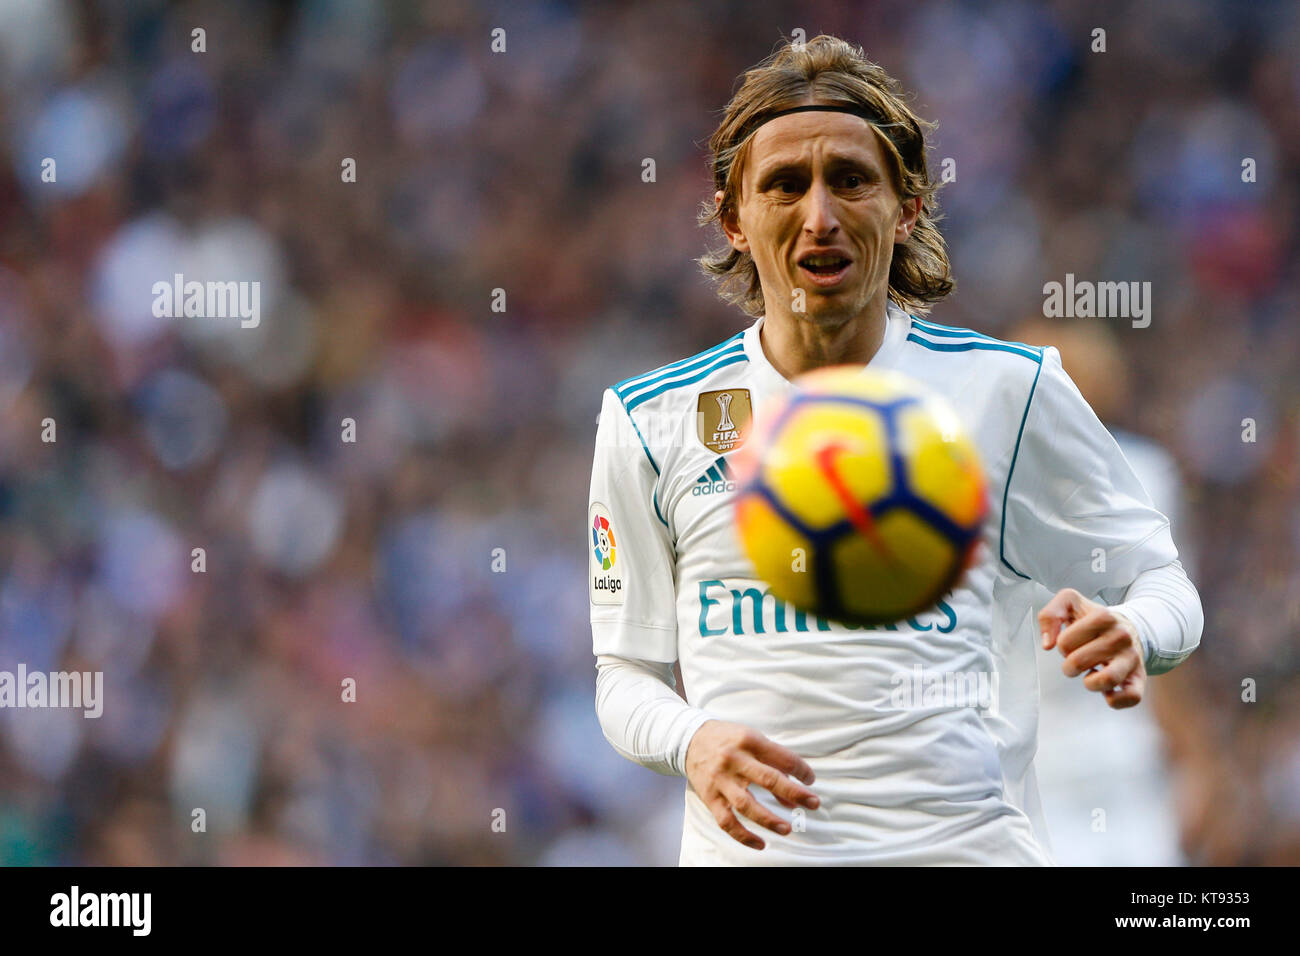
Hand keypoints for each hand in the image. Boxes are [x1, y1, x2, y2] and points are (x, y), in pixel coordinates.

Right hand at [684, 720, 819, 849]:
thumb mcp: (752, 740)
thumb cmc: (728, 740)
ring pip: (746, 805)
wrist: (690, 739)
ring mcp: (721, 780)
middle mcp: (734, 760)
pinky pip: (727, 821)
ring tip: (787, 829)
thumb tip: (792, 797)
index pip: (783, 757)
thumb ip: (773, 765)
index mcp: (749, 740)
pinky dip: (743, 836)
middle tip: (814, 803)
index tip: (811, 781)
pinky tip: (760, 844)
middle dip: (795, 793)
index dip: (802, 770)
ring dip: (769, 819)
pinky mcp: (710, 797)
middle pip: (768, 779)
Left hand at [1038, 587, 1145, 708]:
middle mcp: (1121, 636)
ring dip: (1089, 683)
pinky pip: (1131, 697)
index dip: (1062, 646)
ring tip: (1090, 675)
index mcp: (1103, 617)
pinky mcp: (1139, 677)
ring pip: (1106, 680)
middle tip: (1077, 660)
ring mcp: (1132, 657)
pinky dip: (1114, 699)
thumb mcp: (1069, 603)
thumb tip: (1047, 644)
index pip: (1064, 643)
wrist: (1129, 627)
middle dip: (1070, 666)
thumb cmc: (1095, 620)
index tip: (1072, 643)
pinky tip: (1106, 690)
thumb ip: (1049, 615)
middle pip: (1078, 662)